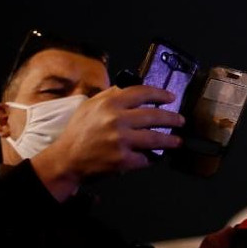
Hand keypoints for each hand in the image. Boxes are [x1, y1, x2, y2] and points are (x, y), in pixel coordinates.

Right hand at [29, 84, 184, 200]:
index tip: (171, 97)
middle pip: (154, 115)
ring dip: (170, 140)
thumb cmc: (79, 131)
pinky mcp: (122, 160)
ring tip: (177, 140)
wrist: (66, 159)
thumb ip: (110, 95)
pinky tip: (157, 156)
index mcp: (110, 104)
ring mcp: (121, 140)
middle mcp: (117, 120)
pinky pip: (145, 158)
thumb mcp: (90, 105)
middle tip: (180, 120)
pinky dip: (152, 158)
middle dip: (172, 118)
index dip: (160, 94)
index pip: (142, 93)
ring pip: (155, 138)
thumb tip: (129, 87)